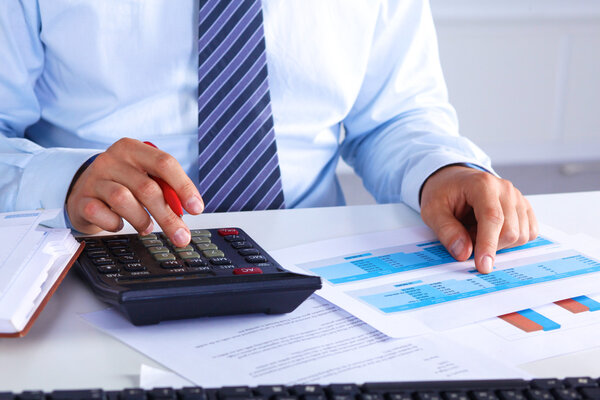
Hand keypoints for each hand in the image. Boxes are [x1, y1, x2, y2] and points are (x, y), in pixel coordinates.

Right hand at [66, 138, 203, 246]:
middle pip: (147, 187)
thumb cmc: (123, 183)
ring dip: (142, 220)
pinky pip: (102, 215)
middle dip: (168, 217)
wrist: (83, 189)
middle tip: (181, 236)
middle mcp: (112, 159)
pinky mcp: (81, 199)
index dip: (184, 187)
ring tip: (146, 227)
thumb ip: (165, 188)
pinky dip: (115, 224)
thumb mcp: (143, 177)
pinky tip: (120, 224)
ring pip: (124, 200)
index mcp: (133, 149)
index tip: (196, 208)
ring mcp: (94, 178)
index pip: (164, 163)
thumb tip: (189, 209)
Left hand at [420, 165, 537, 273]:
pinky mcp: (524, 208)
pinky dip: (510, 241)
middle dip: (488, 245)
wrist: (454, 179)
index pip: (492, 218)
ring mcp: (518, 198)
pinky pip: (528, 234)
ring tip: (477, 230)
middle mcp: (505, 190)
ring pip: (520, 235)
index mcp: (482, 185)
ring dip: (498, 242)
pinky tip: (493, 231)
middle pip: (510, 231)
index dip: (488, 245)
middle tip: (466, 236)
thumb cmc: (443, 192)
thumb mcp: (432, 210)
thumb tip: (464, 253)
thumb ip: (446, 231)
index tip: (483, 266)